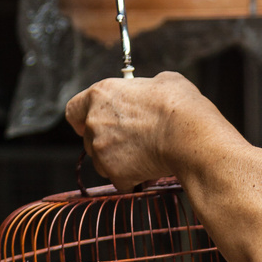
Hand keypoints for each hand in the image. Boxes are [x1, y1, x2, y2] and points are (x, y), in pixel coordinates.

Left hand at [66, 71, 204, 191]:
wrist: (188, 134)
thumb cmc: (179, 105)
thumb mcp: (162, 81)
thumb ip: (143, 89)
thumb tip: (149, 93)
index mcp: (100, 95)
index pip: (73, 110)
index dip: (81, 119)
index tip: (89, 125)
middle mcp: (94, 122)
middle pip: (90, 139)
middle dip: (108, 142)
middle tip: (134, 140)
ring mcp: (102, 150)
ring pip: (103, 162)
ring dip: (119, 162)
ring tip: (146, 155)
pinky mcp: (115, 174)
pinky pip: (121, 180)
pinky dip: (133, 178)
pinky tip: (151, 169)